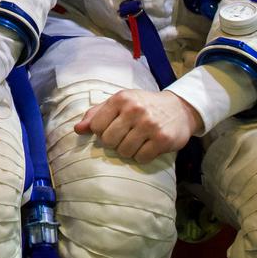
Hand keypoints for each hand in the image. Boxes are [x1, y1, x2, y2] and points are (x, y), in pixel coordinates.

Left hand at [75, 87, 202, 162]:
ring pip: (124, 151)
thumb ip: (97, 114)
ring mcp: (149, 125)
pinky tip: (147, 146)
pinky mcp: (162, 139)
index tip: (111, 129)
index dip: (101, 132)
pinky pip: (141, 158)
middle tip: (125, 136)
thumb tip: (78, 130)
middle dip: (114, 143)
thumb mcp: (120, 102)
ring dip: (128, 150)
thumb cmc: (143, 105)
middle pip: (108, 141)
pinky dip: (141, 156)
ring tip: (137, 140)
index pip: (96, 126)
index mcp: (121, 99)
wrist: (178, 108)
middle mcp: (134, 109)